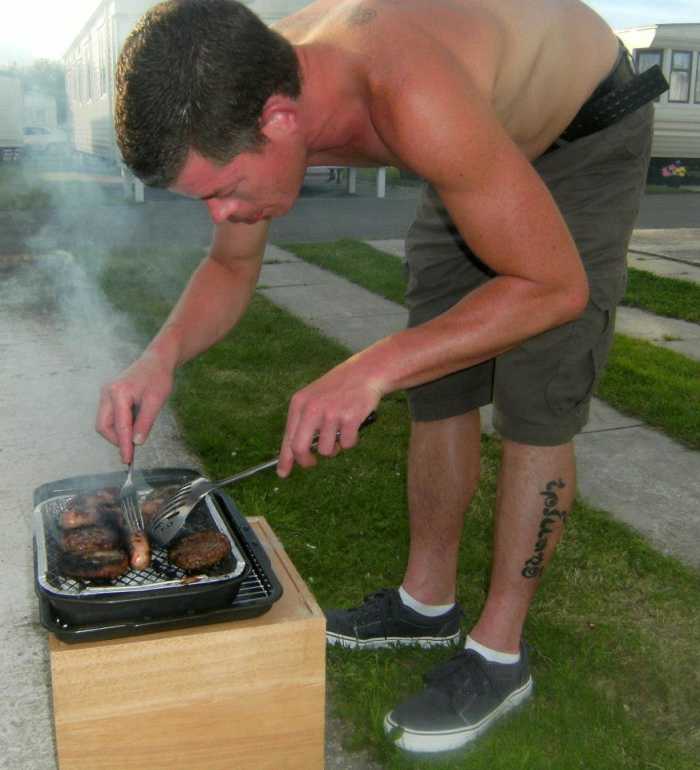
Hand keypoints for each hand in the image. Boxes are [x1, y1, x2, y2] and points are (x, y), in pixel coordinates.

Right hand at [96, 350, 173, 463]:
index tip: (127, 460)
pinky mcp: (109, 396)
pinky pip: (109, 416)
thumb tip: (136, 442)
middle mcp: (107, 393)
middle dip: (116, 440)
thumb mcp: (156, 401)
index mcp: (119, 393)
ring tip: (135, 435)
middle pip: (103, 426)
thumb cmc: (158, 378)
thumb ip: (145, 422)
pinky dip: (119, 425)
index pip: (119, 426)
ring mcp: (106, 394)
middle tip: (132, 450)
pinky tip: (133, 426)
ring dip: (118, 433)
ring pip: (104, 422)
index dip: (123, 445)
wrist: (156, 361)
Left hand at [277, 357, 383, 477]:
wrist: (365, 372)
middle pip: (300, 448)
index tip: (283, 473)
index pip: (288, 437)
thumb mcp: (314, 398)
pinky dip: (351, 440)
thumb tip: (295, 451)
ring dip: (334, 448)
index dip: (285, 458)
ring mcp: (331, 414)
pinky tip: (354, 426)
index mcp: (299, 403)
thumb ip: (304, 421)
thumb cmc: (339, 388)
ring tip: (340, 432)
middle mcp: (312, 408)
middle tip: (312, 463)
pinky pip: (347, 444)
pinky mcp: (350, 419)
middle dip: (306, 461)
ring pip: (326, 450)